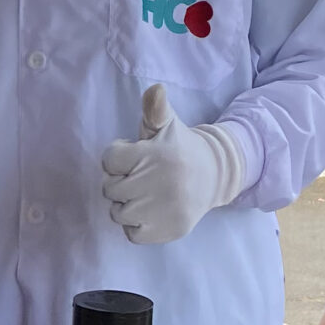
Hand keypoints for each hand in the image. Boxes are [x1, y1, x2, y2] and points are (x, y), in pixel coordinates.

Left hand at [101, 84, 248, 244]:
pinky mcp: (170, 229)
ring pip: (118, 213)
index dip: (118, 157)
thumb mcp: (167, 125)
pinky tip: (151, 211)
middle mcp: (159, 182)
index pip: (109, 160)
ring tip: (145, 195)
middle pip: (110, 189)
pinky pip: (132, 234)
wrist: (215, 175)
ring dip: (126, 205)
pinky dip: (136, 226)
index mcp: (155, 154)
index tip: (135, 155)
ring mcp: (164, 209)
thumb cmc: (180, 149)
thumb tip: (155, 90)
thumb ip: (155, 108)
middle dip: (120, 182)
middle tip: (140, 177)